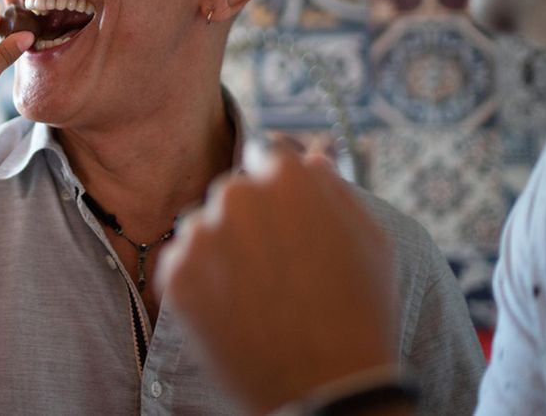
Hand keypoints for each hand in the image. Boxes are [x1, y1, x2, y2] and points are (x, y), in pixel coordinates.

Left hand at [156, 150, 398, 414]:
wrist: (327, 389)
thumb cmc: (360, 313)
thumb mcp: (370, 239)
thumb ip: (333, 188)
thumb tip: (311, 157)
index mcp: (287, 176)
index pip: (265, 156)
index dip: (276, 187)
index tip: (284, 218)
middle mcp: (237, 195)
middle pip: (231, 193)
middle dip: (247, 221)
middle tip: (274, 268)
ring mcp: (201, 235)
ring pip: (201, 228)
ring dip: (219, 251)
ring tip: (255, 296)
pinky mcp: (175, 274)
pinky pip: (180, 265)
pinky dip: (197, 285)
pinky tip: (232, 312)